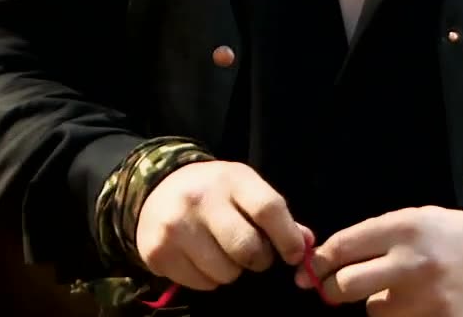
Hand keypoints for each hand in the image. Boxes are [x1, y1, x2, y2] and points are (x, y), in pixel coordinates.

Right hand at [134, 160, 314, 291]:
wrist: (156, 187)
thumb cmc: (212, 191)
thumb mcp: (244, 189)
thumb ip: (275, 215)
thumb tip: (306, 243)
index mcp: (230, 179)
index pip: (268, 209)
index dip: (288, 238)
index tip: (294, 254)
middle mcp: (199, 200)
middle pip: (248, 249)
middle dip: (258, 260)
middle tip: (252, 254)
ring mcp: (176, 227)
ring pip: (225, 273)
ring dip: (231, 271)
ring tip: (221, 252)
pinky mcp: (158, 252)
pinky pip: (201, 284)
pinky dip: (207, 278)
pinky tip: (199, 258)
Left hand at [302, 206, 462, 314]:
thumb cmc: (450, 236)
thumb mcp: (414, 220)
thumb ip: (372, 237)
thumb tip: (324, 260)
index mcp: (403, 229)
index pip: (342, 247)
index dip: (319, 262)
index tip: (311, 271)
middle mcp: (412, 263)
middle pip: (346, 286)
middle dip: (331, 290)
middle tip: (331, 290)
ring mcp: (427, 299)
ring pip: (374, 313)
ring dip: (378, 306)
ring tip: (403, 294)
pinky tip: (418, 308)